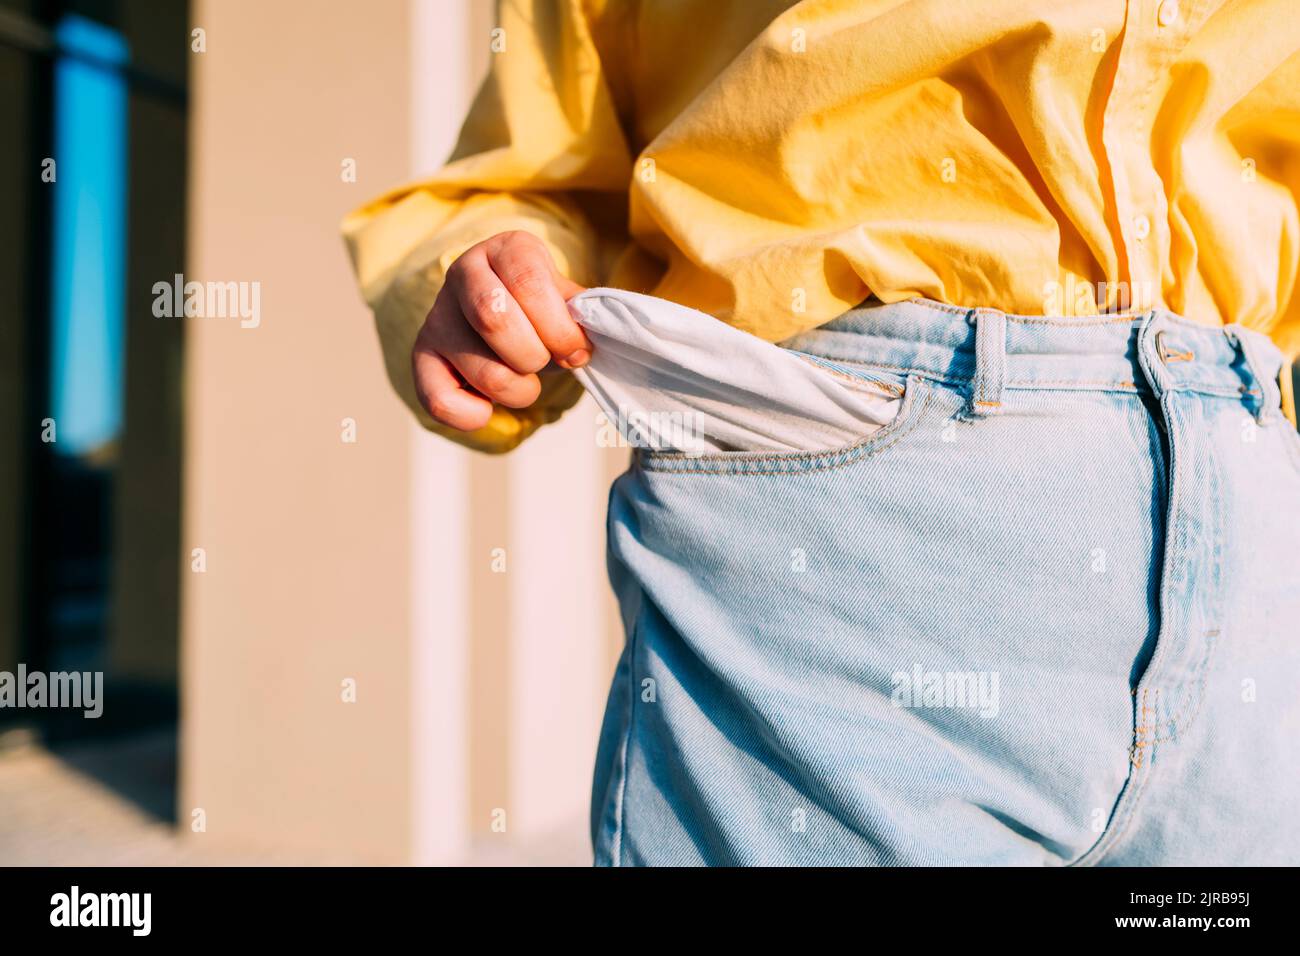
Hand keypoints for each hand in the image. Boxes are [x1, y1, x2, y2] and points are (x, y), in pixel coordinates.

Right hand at [412, 230, 590, 430]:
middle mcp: (463, 273)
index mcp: (506, 249)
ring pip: (482, 369)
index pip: (528, 282)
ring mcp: (438, 315)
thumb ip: (578, 318)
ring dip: (519, 390)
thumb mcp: (566, 302)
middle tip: (548, 362)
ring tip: (525, 382)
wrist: (508, 318)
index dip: (560, 328)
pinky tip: (488, 406)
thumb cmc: (542, 311)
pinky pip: (439, 400)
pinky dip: (473, 415)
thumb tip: (579, 348)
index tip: (578, 350)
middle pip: (494, 319)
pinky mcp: (422, 355)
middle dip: (535, 356)